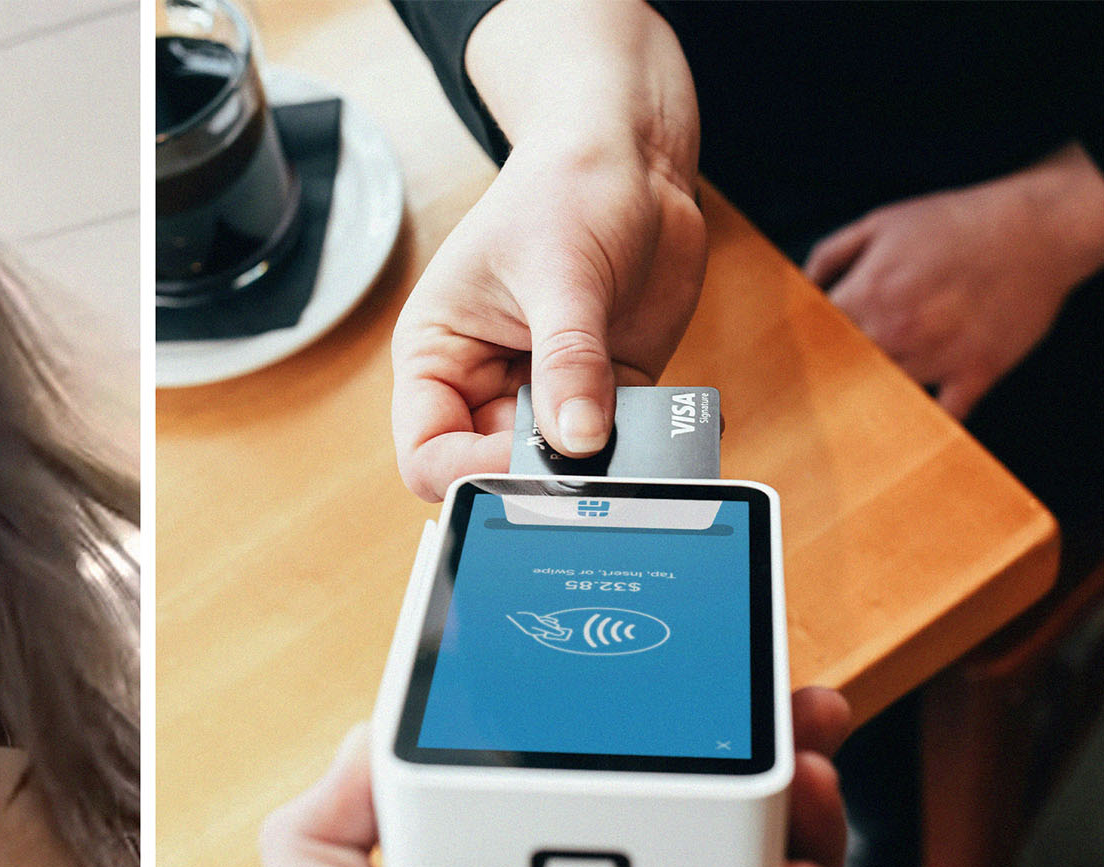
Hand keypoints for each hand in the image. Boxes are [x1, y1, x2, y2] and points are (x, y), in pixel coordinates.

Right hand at [390, 138, 706, 500]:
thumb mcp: (560, 273)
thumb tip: (579, 443)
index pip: (428, 452)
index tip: (528, 460)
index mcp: (439, 355)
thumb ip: (568, 361)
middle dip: (544, 473)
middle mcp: (485, 382)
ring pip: (563, 465)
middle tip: (595, 459)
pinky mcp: (606, 389)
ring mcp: (548, 389)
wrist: (632, 156)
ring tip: (639, 435)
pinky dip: (649, 445)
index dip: (470, 471)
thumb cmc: (565, 188)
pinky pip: (621, 442)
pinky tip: (674, 425)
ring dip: (601, 464)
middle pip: (497, 468)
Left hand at [805, 142, 1103, 419]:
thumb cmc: (955, 222)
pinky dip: (926, 423)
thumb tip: (800, 290)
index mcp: (867, 294)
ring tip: (860, 405)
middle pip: (844, 373)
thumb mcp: (879, 223)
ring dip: (873, 397)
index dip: (803, 348)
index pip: (814, 338)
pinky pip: (943, 415)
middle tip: (821, 387)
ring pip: (886, 395)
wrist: (1037, 227)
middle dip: (832, 376)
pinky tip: (909, 424)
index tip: (796, 358)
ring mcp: (939, 355)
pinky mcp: (977, 372)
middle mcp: (897, 331)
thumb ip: (829, 256)